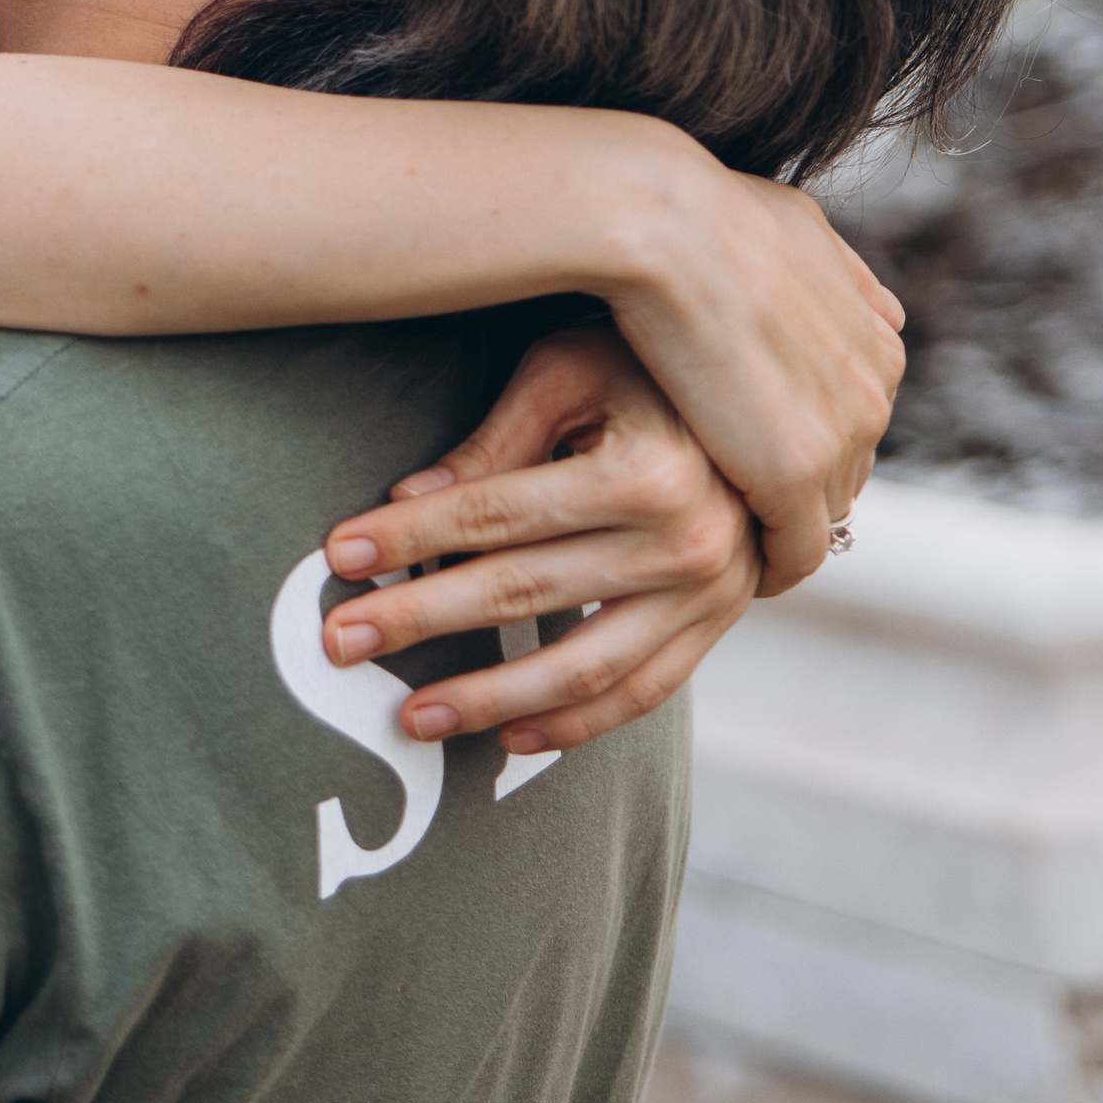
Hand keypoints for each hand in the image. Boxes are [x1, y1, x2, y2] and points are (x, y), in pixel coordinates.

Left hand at [316, 325, 759, 754]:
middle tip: (337, 642)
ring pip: (580, 669)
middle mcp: (688, 542)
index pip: (498, 513)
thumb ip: (497, 437)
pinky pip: (640, 694)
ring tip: (409, 718)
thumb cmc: (647, 364)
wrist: (764, 396)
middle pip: (523, 592)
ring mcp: (711, 596)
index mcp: (648, 469)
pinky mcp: (716, 625)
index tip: (339, 555)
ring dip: (487, 698)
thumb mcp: (570, 368)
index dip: (411, 536)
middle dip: (420, 619)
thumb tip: (409, 498)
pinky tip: (504, 738)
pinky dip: (573, 726)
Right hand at [602, 146, 901, 591]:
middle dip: (797, 490)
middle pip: (843, 472)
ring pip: (821, 515)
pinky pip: (797, 552)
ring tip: (727, 542)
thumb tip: (884, 305)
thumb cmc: (704, 214)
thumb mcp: (799, 227)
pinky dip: (770, 567)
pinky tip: (733, 570)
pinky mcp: (794, 477)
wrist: (663, 224)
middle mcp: (875, 389)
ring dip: (780, 531)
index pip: (852, 421)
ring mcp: (841, 436)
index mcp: (878, 340)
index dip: (804, 440)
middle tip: (737, 508)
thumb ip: (844, 273)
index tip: (757, 457)